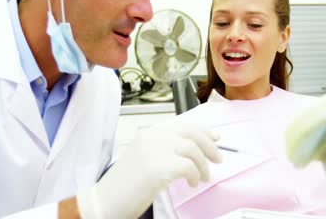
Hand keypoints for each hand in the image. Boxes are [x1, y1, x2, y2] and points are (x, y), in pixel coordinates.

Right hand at [77, 119, 221, 218]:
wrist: (106, 200)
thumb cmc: (126, 184)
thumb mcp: (146, 156)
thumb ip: (166, 148)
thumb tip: (195, 148)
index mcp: (149, 133)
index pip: (183, 125)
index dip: (203, 131)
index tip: (216, 138)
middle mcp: (152, 137)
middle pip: (192, 133)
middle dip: (209, 146)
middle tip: (218, 159)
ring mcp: (155, 151)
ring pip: (193, 150)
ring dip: (203, 165)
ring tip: (203, 177)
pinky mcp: (158, 168)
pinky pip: (188, 167)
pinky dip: (195, 175)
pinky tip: (192, 183)